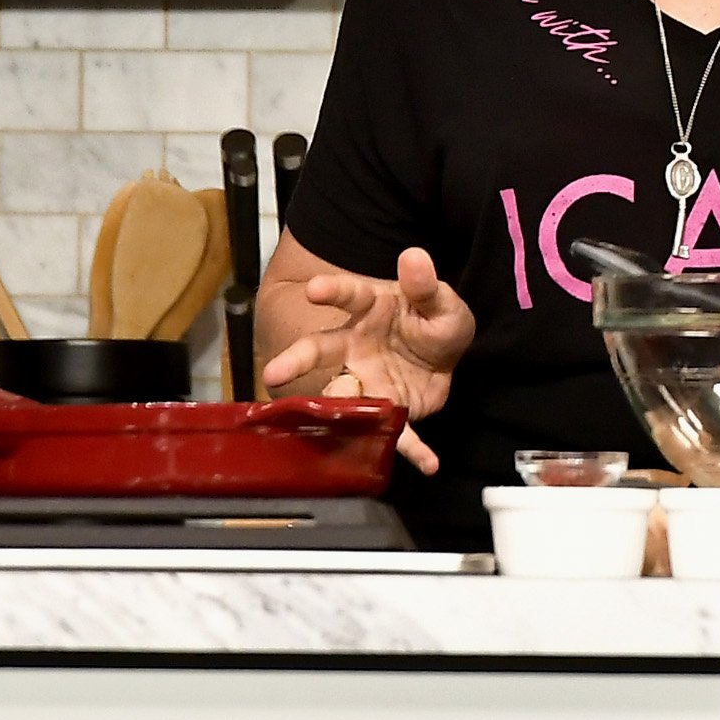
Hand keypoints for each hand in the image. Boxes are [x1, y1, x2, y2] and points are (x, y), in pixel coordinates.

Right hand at [258, 246, 474, 473]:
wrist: (446, 354)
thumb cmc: (432, 319)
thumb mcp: (440, 301)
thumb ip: (426, 285)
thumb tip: (415, 255)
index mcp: (370, 310)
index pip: (349, 295)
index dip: (331, 290)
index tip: (313, 289)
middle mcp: (357, 345)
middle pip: (321, 348)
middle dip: (297, 359)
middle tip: (273, 373)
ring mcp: (368, 379)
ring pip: (343, 393)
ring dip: (338, 406)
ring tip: (336, 416)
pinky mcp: (390, 407)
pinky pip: (397, 432)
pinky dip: (411, 449)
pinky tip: (428, 464)